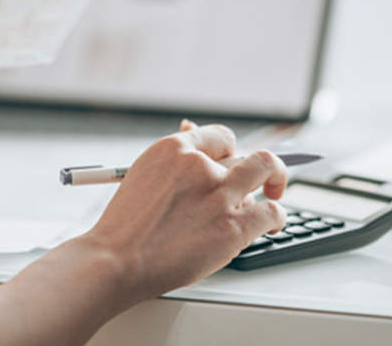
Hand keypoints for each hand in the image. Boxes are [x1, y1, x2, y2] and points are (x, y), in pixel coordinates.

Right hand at [79, 120, 287, 298]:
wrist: (115, 261)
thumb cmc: (125, 225)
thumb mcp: (143, 174)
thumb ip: (174, 158)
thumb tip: (192, 130)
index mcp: (175, 149)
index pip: (222, 138)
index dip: (232, 152)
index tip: (235, 163)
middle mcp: (200, 166)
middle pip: (248, 153)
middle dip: (259, 167)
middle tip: (264, 179)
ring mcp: (219, 195)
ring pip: (266, 171)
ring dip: (272, 184)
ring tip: (271, 197)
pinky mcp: (233, 227)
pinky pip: (272, 211)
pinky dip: (277, 217)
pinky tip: (272, 224)